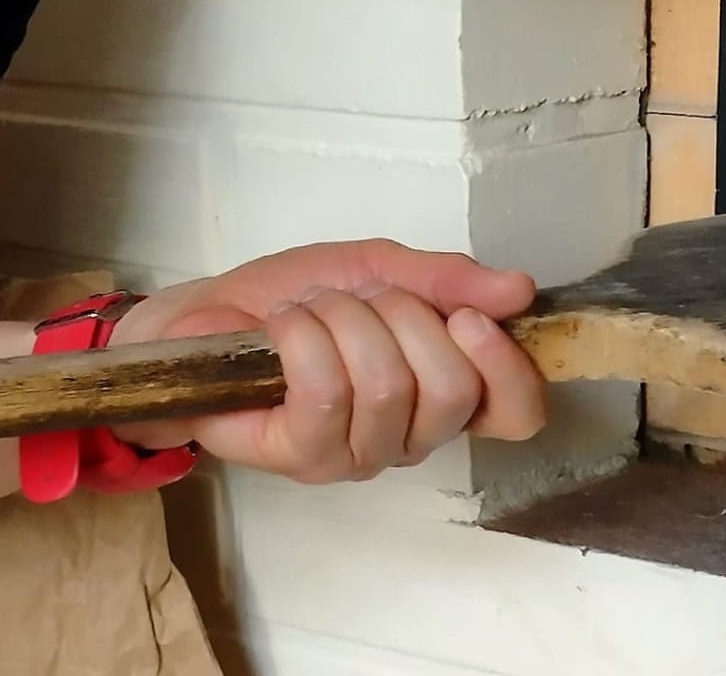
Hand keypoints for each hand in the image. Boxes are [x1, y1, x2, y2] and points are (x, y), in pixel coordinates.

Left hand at [108, 240, 545, 484]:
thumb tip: (518, 289)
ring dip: (343, 319)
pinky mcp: (305, 458)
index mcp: (441, 390)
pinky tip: (284, 330)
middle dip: (404, 316)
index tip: (469, 319)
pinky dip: (304, 337)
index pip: (516, 412)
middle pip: (453, 390)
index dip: (508, 367)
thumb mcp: (376, 267)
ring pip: (387, 384)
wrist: (207, 318)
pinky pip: (327, 390)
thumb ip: (446, 279)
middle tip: (361, 301)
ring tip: (311, 313)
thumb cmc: (293, 297)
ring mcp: (358, 454)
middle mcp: (411, 435)